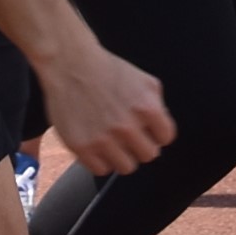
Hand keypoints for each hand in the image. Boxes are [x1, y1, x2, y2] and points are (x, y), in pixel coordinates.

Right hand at [38, 42, 176, 174]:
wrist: (70, 64)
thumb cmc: (107, 71)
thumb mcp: (145, 81)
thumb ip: (159, 107)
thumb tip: (161, 132)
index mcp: (147, 108)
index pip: (165, 138)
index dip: (156, 132)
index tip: (146, 127)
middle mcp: (127, 126)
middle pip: (148, 155)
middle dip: (140, 144)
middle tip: (127, 133)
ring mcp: (103, 139)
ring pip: (126, 167)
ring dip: (121, 155)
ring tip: (112, 140)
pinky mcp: (82, 147)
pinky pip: (101, 170)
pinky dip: (100, 160)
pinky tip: (97, 144)